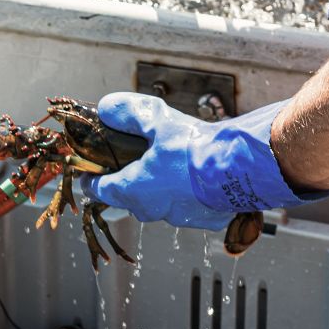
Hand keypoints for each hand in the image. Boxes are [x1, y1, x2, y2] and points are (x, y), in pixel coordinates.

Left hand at [80, 93, 327, 229]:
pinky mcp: (205, 220)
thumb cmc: (194, 147)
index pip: (100, 190)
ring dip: (161, 189)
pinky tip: (198, 177)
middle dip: (128, 182)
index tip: (87, 174)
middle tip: (132, 163)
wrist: (241, 167)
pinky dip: (188, 195)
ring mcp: (179, 218)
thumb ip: (128, 113)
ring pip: (160, 204)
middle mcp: (152, 209)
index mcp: (133, 189)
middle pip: (130, 199)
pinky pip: (189, 208)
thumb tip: (106, 108)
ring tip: (171, 167)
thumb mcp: (156, 120)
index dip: (91, 179)